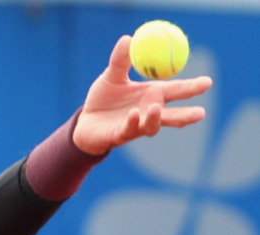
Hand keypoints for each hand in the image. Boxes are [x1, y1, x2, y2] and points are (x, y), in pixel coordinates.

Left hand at [73, 35, 212, 155]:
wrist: (85, 122)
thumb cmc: (103, 100)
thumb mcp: (111, 76)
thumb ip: (120, 60)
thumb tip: (129, 39)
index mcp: (152, 96)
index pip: (176, 91)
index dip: (192, 88)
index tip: (208, 82)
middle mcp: (148, 113)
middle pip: (172, 115)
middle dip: (186, 114)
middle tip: (201, 112)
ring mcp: (136, 126)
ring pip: (152, 126)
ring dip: (155, 118)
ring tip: (157, 107)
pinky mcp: (120, 135)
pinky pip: (129, 130)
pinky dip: (133, 122)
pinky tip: (134, 113)